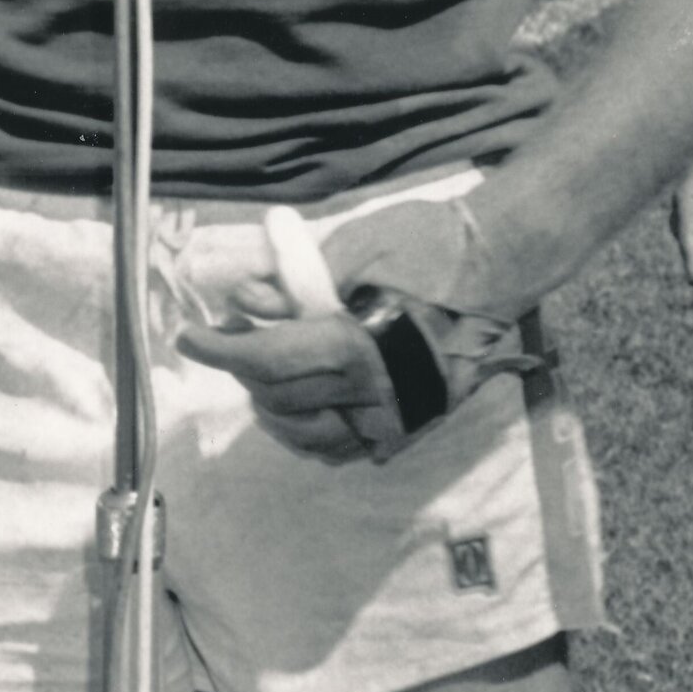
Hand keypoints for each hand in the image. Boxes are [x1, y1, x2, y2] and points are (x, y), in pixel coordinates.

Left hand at [177, 196, 522, 464]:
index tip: (190, 336)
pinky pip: (349, 448)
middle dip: (243, 369)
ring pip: (311, 437)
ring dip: (273, 408)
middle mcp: (378, 395)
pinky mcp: (415, 423)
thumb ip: (296, 282)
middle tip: (231, 334)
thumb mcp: (355, 245)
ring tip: (261, 370)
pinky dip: (313, 432)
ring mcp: (399, 417)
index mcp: (357, 347)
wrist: (502, 262)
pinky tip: (302, 403)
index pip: (266, 361)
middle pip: (282, 400)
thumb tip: (245, 301)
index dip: (219, 350)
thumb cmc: (430, 243)